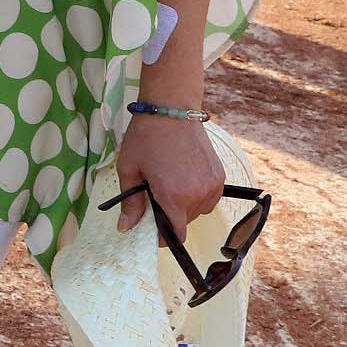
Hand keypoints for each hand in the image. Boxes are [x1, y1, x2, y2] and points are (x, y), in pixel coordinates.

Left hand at [113, 112, 223, 234]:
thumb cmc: (146, 138)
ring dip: (184, 205)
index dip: (163, 235)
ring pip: (198, 210)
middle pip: (185, 221)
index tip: (153, 228)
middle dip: (170, 214)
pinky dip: (197, 194)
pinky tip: (184, 176)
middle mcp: (198, 195)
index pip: (176, 234)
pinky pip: (210, 198)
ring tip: (170, 181)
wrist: (171, 111)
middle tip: (155, 192)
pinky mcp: (221, 176)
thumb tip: (126, 228)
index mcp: (174, 197)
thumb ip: (130, 203)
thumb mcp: (129, 170)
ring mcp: (213, 186)